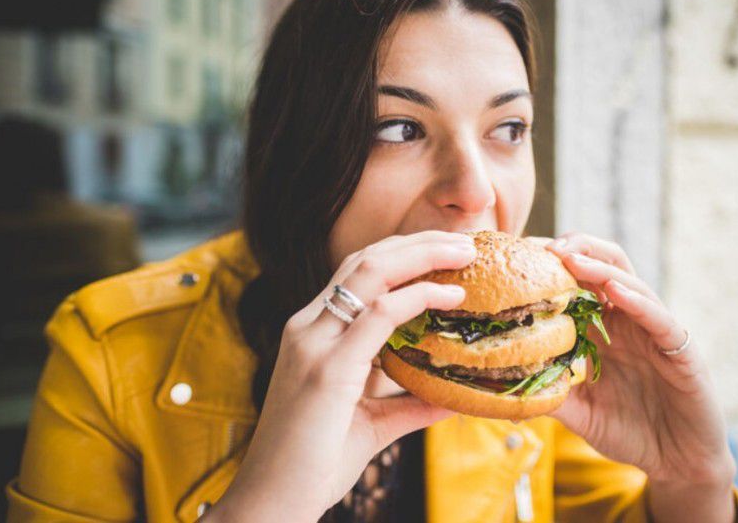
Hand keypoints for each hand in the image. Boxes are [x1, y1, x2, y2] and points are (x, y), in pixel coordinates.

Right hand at [207, 231, 475, 521]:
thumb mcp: (371, 423)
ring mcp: (313, 343)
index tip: (446, 253)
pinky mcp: (327, 368)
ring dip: (423, 255)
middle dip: (419, 242)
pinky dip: (417, 297)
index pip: (358, 273)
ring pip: (370, 271)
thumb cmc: (315, 463)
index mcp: (313, 333)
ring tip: (465, 252)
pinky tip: (450, 298)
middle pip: (366, 259)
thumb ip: (410, 405)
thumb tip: (453, 397)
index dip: (404, 254)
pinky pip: (378, 314)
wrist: (273, 501)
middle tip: (465, 240)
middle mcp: (308, 327)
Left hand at [544, 233, 736, 521]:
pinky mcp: (680, 349)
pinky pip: (659, 318)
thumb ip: (548, 394)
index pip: (576, 283)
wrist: (677, 463)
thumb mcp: (578, 412)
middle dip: (575, 249)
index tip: (518, 256)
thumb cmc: (629, 432)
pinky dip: (637, 301)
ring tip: (570, 256)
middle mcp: (627, 322)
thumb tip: (500, 387)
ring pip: (629, 282)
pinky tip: (614, 291)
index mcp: (601, 329)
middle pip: (604, 266)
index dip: (551, 266)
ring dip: (599, 266)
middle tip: (541, 247)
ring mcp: (653, 331)